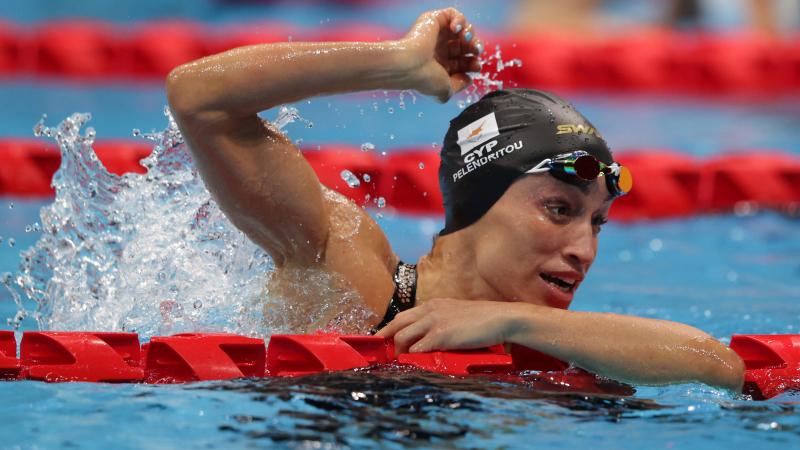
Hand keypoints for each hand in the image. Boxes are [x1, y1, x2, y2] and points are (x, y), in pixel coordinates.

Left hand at [375, 298, 518, 354]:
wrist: (500, 319)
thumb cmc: (483, 320)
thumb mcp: (456, 313)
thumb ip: (441, 320)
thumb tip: (430, 336)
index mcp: (433, 305)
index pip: (403, 315)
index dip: (391, 328)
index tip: (384, 339)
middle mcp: (429, 310)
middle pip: (396, 323)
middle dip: (386, 338)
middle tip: (384, 353)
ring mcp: (434, 322)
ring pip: (402, 336)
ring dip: (399, 352)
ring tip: (401, 362)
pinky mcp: (441, 335)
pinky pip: (417, 348)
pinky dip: (412, 357)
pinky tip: (413, 364)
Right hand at [399, 8, 482, 102]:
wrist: (408, 65)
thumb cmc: (424, 80)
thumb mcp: (446, 91)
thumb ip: (459, 85)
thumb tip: (469, 79)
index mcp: (439, 66)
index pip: (462, 62)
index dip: (473, 63)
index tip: (477, 66)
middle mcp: (437, 50)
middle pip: (465, 45)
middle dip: (475, 47)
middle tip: (477, 51)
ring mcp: (435, 35)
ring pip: (462, 29)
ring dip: (470, 33)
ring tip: (467, 37)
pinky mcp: (432, 21)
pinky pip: (452, 14)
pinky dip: (460, 19)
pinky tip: (456, 29)